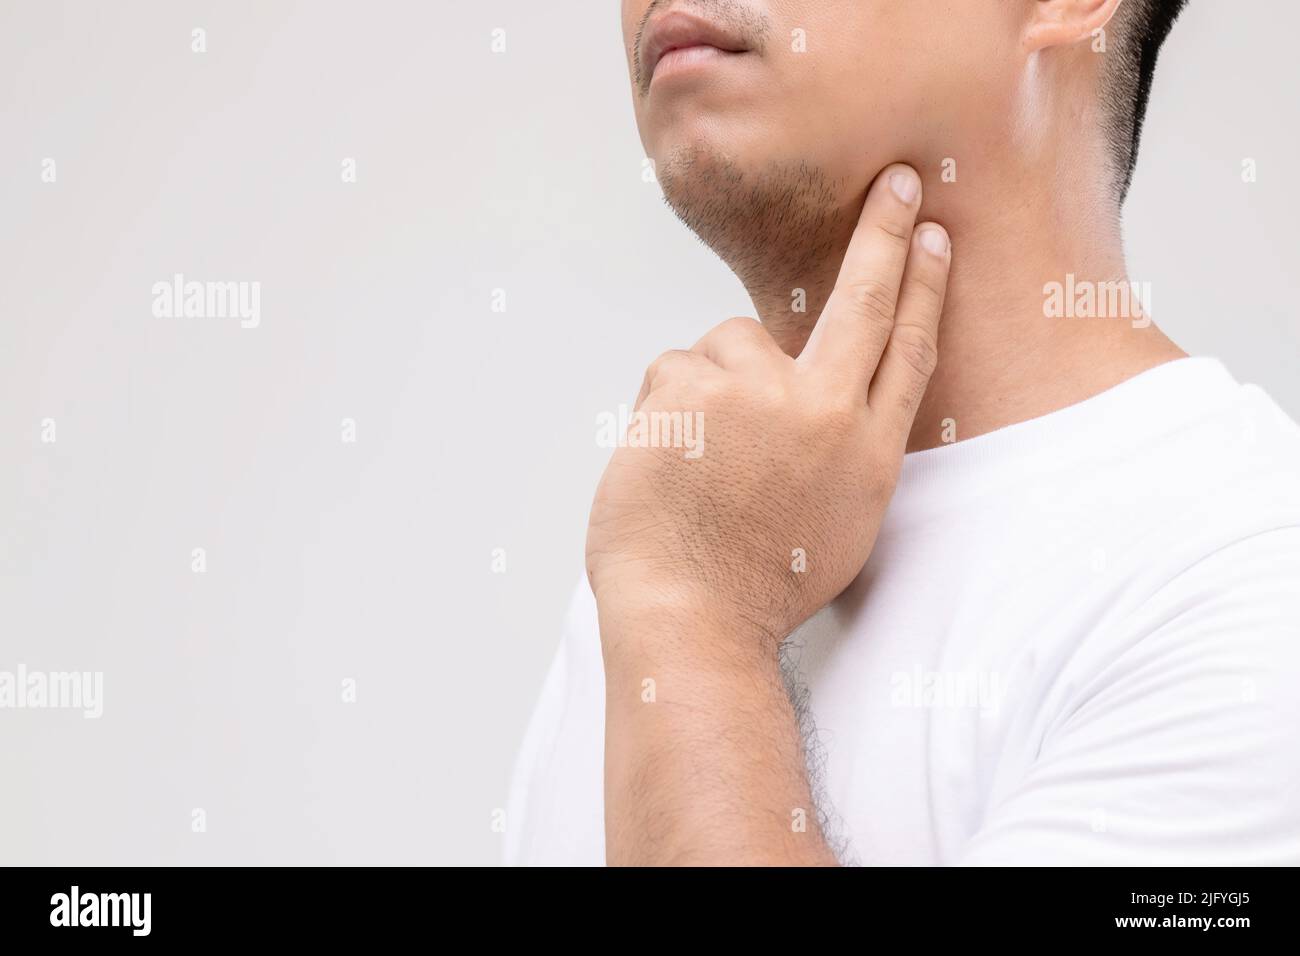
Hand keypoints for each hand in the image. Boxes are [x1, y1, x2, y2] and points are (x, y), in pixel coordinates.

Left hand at [586, 164, 950, 655]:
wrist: (690, 616)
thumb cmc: (756, 582)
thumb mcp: (837, 522)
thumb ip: (840, 447)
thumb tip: (822, 391)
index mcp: (866, 451)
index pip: (908, 349)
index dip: (923, 287)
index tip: (932, 237)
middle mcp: (823, 412)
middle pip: (863, 301)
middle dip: (884, 235)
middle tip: (897, 184)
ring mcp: (757, 395)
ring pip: (729, 341)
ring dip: (712, 384)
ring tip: (701, 459)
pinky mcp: (692, 389)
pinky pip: (673, 371)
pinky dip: (667, 408)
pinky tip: (668, 463)